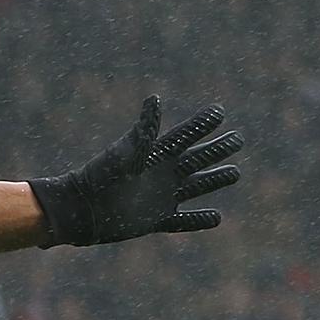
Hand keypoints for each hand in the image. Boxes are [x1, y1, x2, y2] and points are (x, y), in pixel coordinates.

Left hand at [29, 96, 243, 246]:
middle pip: (197, 160)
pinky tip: (217, 217)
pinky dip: (199, 220)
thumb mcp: (126, 152)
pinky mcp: (156, 220)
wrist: (81, 210)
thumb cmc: (99, 178)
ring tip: (235, 173)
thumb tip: (154, 98)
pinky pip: (183, 221)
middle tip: (237, 139)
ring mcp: (161, 197)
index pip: (184, 136)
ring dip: (215, 180)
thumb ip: (144, 130)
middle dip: (217, 150)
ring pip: (196, 187)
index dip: (201, 124)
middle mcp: (161, 174)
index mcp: (154, 155)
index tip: (219, 111)